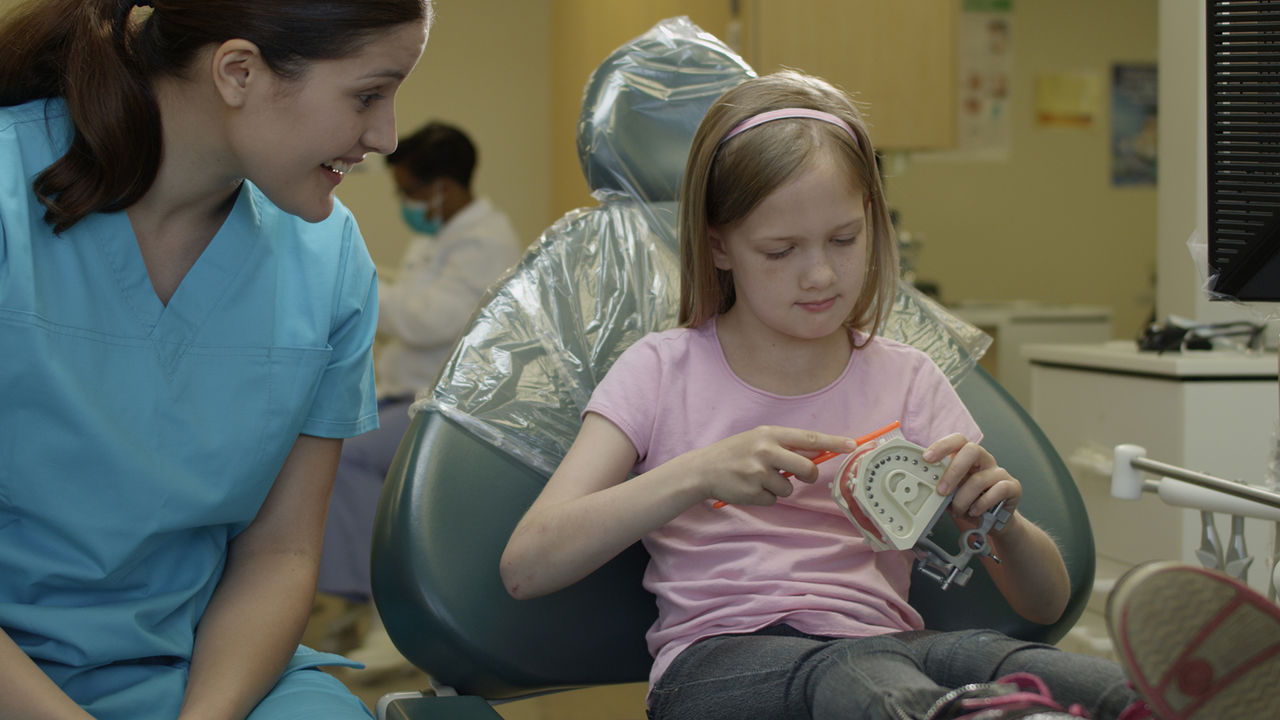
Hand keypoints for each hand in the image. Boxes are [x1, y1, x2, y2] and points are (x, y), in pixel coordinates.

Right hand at [687, 426, 856, 506]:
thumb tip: (813, 457)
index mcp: (769, 434)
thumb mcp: (757, 440)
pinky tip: (749, 488)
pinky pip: (773, 500)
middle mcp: (766, 450)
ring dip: (778, 488)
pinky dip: (765, 497)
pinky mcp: (752, 492)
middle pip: (806, 468)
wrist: (703, 469)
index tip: (853, 445)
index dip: (833, 442)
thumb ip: (783, 446)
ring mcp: (758, 472)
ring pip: (789, 488)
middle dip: (808, 476)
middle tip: (800, 475)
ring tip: (757, 479)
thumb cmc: (735, 453)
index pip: (809, 438)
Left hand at [923, 434, 1020, 525]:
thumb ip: (942, 484)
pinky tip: (974, 511)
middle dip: (953, 471)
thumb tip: (926, 484)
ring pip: (980, 479)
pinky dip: (982, 504)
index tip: (927, 458)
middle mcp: (985, 460)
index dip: (942, 446)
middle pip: (972, 450)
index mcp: (968, 457)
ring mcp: (1000, 472)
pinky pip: (998, 491)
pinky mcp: (1013, 487)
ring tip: (958, 510)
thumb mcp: (952, 492)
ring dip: (963, 498)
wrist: (994, 521)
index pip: (958, 440)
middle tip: (941, 491)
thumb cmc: (970, 502)